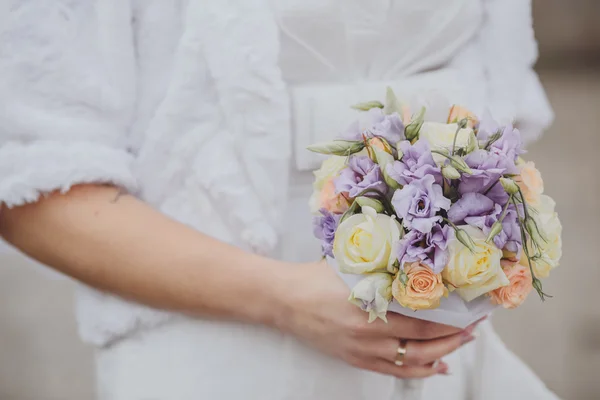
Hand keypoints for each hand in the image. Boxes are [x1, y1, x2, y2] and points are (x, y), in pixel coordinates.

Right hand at [276, 260, 482, 378]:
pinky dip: (420, 371)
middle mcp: (369, 335)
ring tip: (461, 344)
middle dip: (454, 337)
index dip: (451, 318)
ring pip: (413, 361)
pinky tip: (436, 367)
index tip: (470, 310)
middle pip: (424, 344)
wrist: (286, 300)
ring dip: (442, 355)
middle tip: (474, 327)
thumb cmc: (317, 278)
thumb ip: (384, 270)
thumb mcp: (353, 267)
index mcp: (370, 308)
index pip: (423, 320)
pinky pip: (395, 371)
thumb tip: (418, 268)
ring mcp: (362, 351)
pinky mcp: (355, 360)